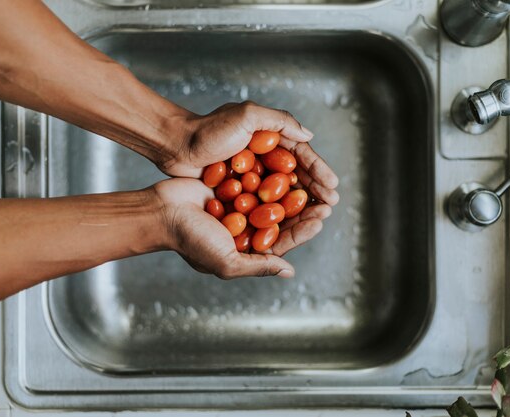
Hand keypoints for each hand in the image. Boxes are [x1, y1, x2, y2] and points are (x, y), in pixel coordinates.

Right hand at [154, 178, 331, 279]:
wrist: (161, 211)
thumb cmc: (190, 240)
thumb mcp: (226, 262)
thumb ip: (258, 266)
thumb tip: (290, 271)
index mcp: (247, 249)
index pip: (282, 241)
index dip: (303, 231)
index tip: (321, 219)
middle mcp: (246, 228)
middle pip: (283, 219)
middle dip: (305, 210)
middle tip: (326, 199)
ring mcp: (239, 206)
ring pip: (273, 198)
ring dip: (293, 191)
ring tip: (312, 181)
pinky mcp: (232, 186)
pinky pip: (256, 179)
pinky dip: (272, 174)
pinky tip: (289, 165)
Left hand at [162, 101, 339, 205]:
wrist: (176, 146)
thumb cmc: (208, 130)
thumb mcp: (246, 116)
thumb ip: (279, 121)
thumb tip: (309, 136)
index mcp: (271, 137)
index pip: (301, 155)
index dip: (319, 171)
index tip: (333, 186)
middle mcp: (265, 156)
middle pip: (296, 176)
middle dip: (315, 190)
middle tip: (330, 206)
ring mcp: (253, 174)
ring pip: (282, 192)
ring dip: (300, 205)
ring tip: (315, 217)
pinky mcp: (240, 190)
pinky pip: (263, 203)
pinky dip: (276, 213)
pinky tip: (288, 225)